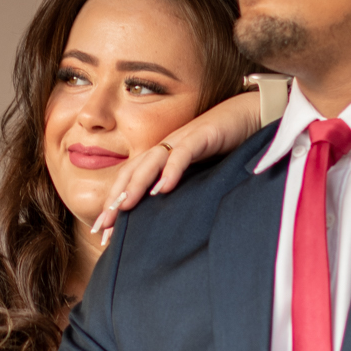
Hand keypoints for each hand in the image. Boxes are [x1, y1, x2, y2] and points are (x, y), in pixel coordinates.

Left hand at [89, 92, 260, 244]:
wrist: (247, 117)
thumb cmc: (223, 149)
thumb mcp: (197, 176)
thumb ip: (179, 193)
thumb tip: (165, 226)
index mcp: (161, 159)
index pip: (130, 182)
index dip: (114, 205)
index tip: (103, 233)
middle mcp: (165, 149)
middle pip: (132, 173)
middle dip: (115, 200)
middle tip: (103, 226)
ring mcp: (181, 141)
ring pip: (151, 162)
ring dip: (136, 185)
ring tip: (124, 207)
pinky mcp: (202, 136)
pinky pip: (183, 153)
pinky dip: (172, 170)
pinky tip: (164, 188)